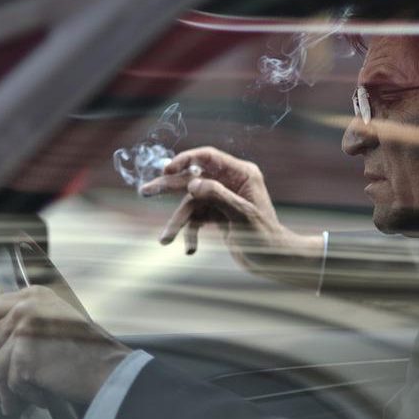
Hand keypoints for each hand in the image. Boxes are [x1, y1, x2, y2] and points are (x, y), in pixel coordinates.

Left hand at [0, 286, 130, 414]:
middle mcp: (25, 306)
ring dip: (6, 389)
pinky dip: (25, 395)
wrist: (107, 368)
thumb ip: (28, 321)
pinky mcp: (23, 355)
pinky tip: (41, 398)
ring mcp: (23, 329)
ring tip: (15, 404)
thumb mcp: (56, 319)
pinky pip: (12, 382)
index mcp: (33, 294)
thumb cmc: (87, 350)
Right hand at [139, 146, 322, 285]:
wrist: (274, 260)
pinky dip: (191, 234)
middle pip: (192, 179)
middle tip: (144, 191)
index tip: (166, 170)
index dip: (185, 160)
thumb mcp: (242, 214)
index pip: (207, 158)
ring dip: (178, 222)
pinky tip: (190, 249)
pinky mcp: (216, 215)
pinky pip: (196, 220)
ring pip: (190, 204)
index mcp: (241, 174)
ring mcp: (221, 199)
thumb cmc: (265, 236)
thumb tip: (192, 184)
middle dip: (168, 188)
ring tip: (164, 240)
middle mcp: (229, 182)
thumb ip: (218, 196)